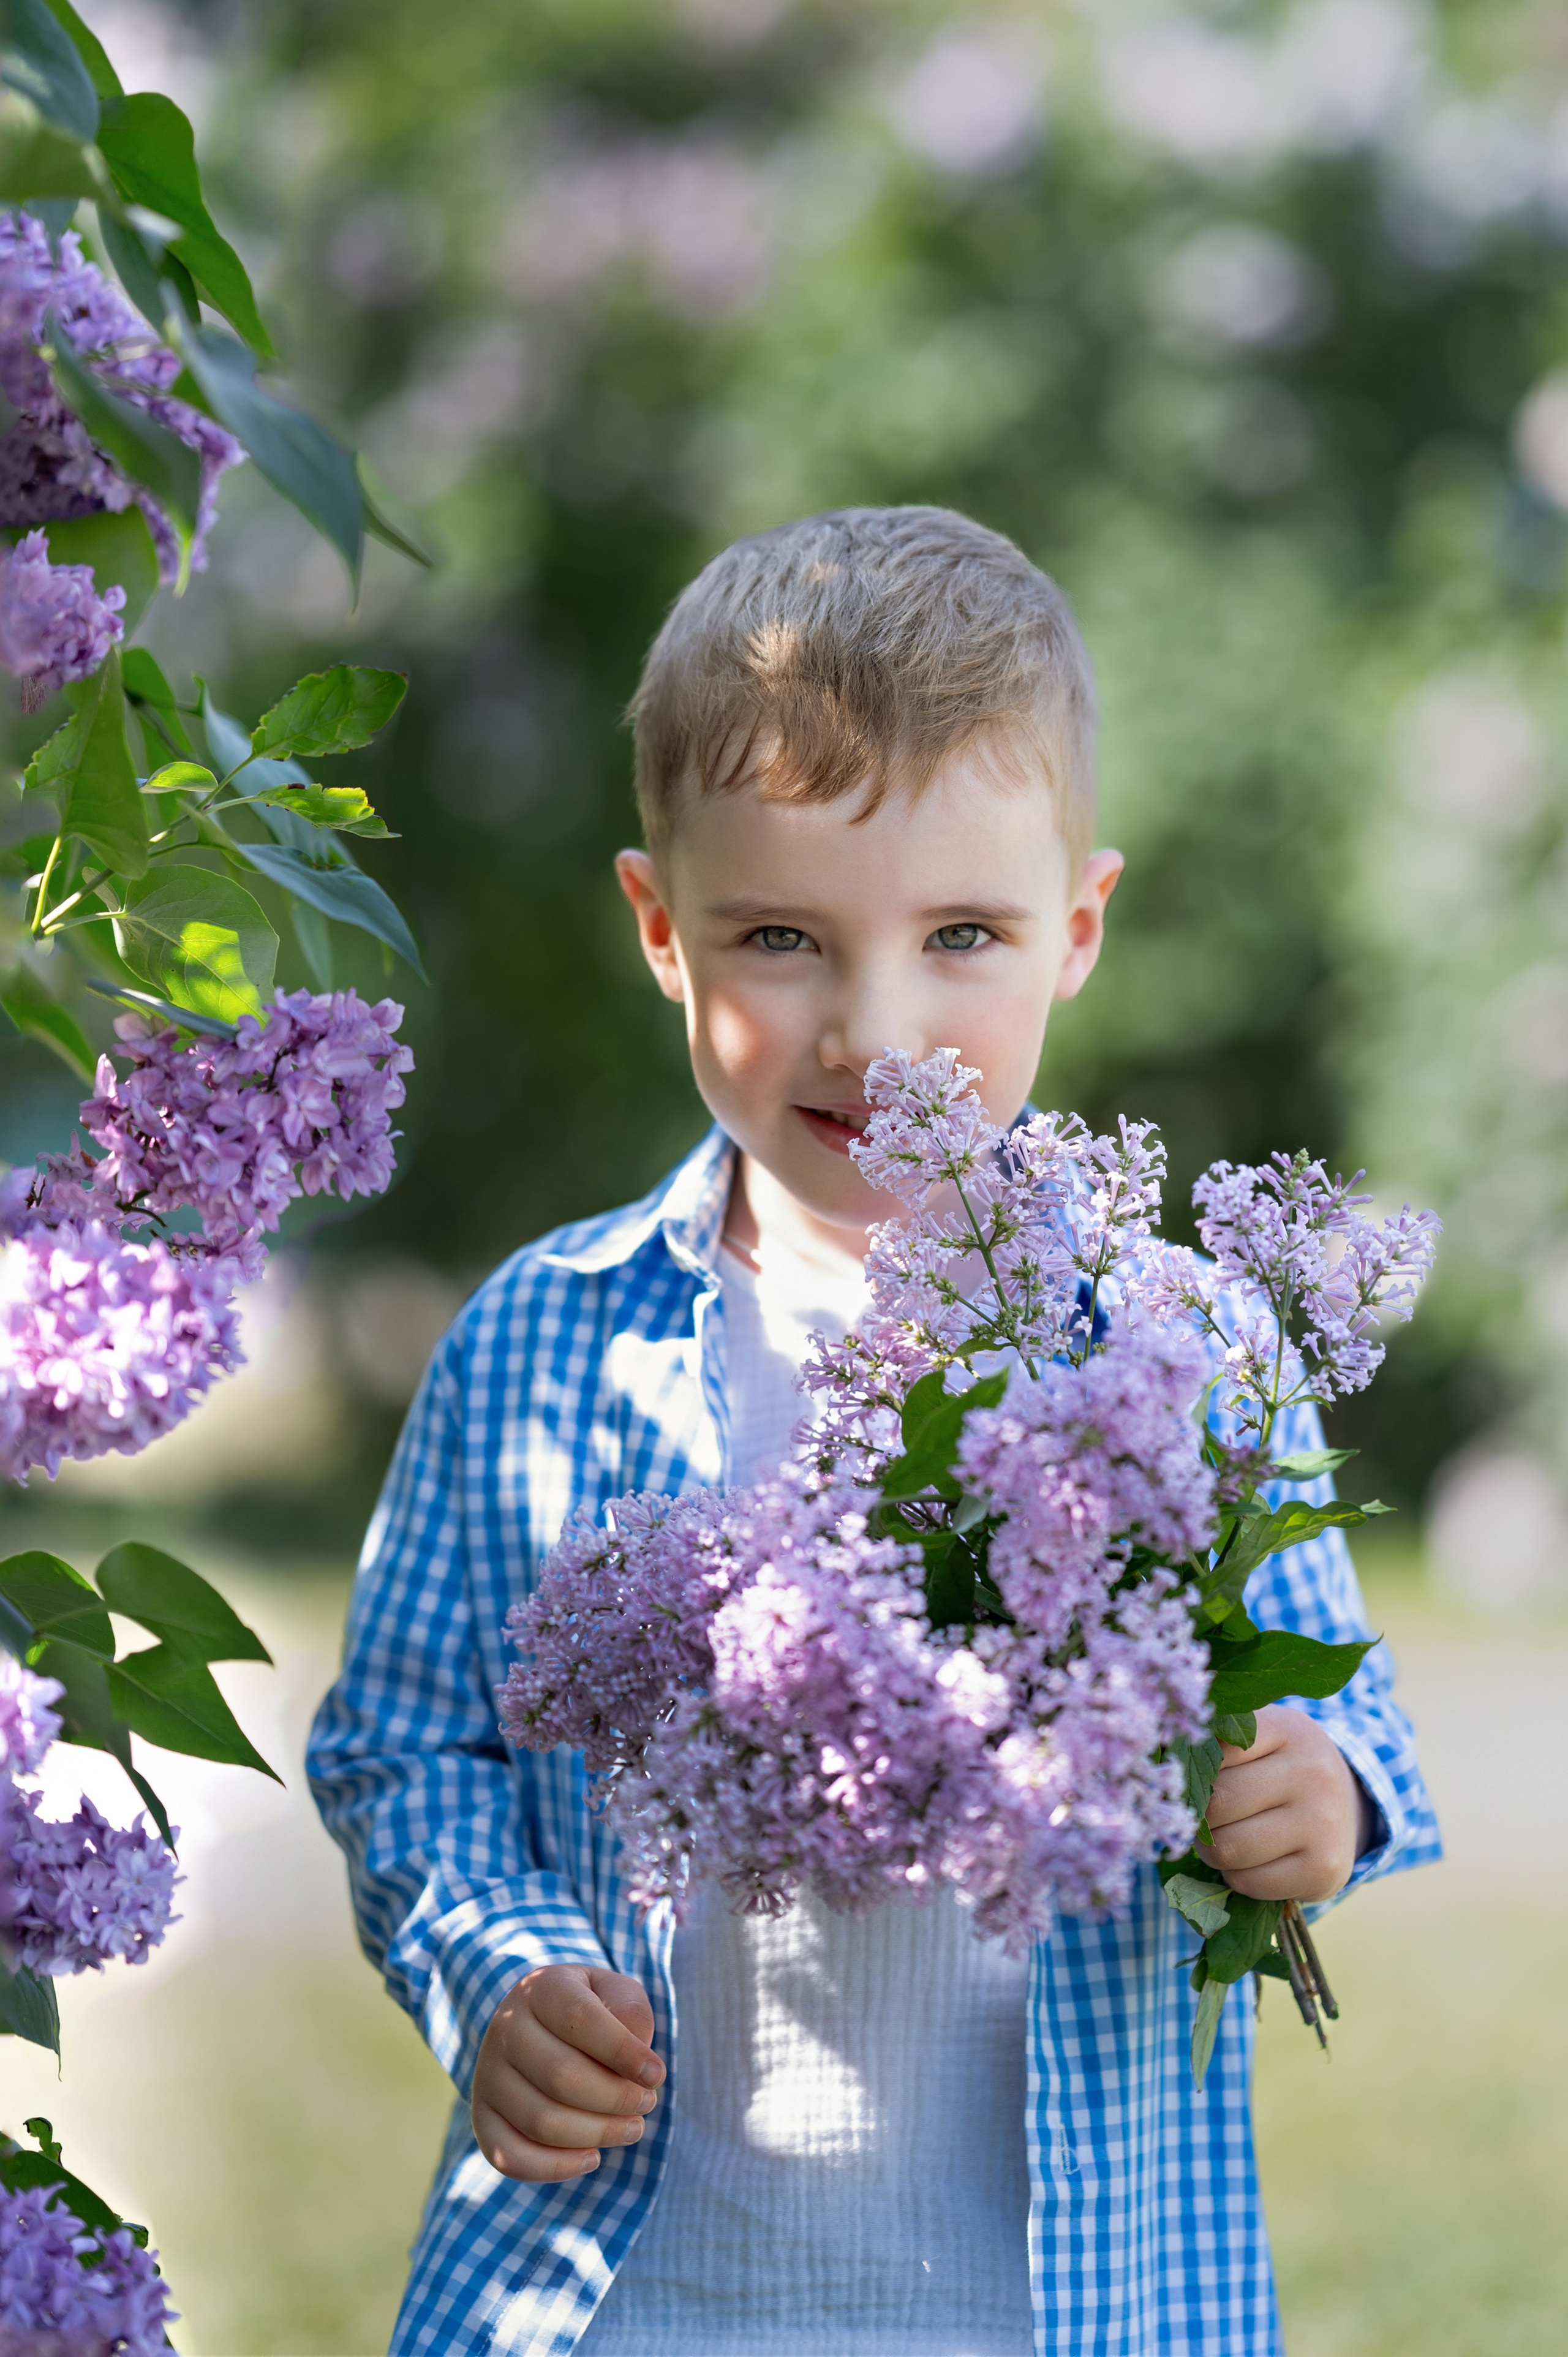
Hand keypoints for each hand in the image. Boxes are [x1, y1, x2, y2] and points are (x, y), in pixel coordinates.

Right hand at [472, 1964, 664, 2182]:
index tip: (657, 2075)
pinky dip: (556, 2168)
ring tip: (632, 2128)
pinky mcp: (482, 2118)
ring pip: (541, 2122)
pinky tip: (592, 2157)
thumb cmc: (593, 2010)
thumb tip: (638, 2067)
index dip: (623, 2053)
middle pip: (562, 2077)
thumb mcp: (616, 1994)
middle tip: (647, 2103)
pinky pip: (510, 2157)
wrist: (543, 2023)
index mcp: (540, 1988)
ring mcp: (487, 2076)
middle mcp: (504, 2028)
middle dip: (616, 2098)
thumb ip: (632, 2015)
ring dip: (597, 2134)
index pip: (581, 2020)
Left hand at [1198, 1704, 1367, 1903]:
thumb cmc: (1278, 1767)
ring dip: (1213, 1851)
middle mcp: (1312, 1772)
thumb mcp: (1256, 1738)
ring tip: (1224, 1839)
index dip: (1193, 1772)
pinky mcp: (1324, 1869)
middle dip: (1200, 1818)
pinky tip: (1251, 1861)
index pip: (1213, 1751)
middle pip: (1217, 1803)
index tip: (1194, 1778)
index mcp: (1288, 1729)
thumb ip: (1214, 1739)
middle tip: (1205, 1817)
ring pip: (1228, 1848)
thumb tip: (1161, 1757)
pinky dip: (1237, 1877)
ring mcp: (1323, 1822)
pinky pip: (1248, 1882)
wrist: (1342, 1807)